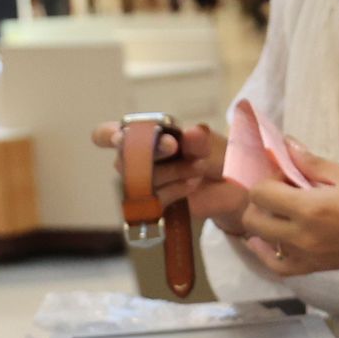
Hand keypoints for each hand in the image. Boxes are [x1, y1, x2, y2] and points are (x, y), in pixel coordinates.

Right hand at [87, 118, 247, 231]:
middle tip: (173, 146)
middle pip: (123, 158)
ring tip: (200, 166)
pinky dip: (175, 190)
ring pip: (142, 179)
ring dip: (173, 170)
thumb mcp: (208, 143)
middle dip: (150, 150)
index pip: (105, 135)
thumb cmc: (213, 155)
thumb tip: (192, 132)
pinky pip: (154, 200)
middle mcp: (136, 161)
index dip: (109, 136)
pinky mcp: (155, 205)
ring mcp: (144, 185)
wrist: (232, 187)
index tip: (122, 136)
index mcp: (141, 136)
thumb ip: (197, 139)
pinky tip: (192, 184)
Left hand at [237, 141, 338, 276]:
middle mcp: (302, 236)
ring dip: (263, 223)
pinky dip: (268, 253)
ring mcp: (307, 256)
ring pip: (260, 242)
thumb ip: (311, 162)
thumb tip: (285, 144)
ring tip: (281, 211)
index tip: (288, 174)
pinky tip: (272, 239)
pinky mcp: (316, 268)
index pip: (261, 193)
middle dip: (261, 200)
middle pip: (253, 219)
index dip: (269, 178)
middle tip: (284, 191)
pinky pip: (277, 266)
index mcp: (311, 209)